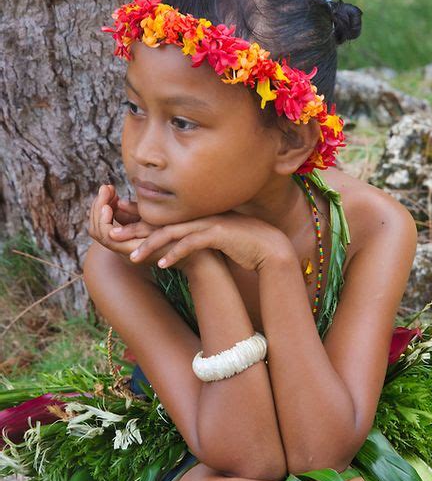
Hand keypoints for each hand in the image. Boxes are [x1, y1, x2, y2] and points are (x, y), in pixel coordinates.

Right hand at [87, 184, 199, 268]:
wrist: (197, 249)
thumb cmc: (182, 233)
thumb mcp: (154, 219)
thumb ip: (136, 213)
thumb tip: (121, 201)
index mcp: (127, 240)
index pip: (101, 225)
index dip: (100, 206)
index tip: (107, 188)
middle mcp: (122, 247)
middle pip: (95, 229)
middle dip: (96, 206)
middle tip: (105, 188)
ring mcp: (125, 249)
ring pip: (98, 232)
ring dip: (98, 212)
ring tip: (106, 195)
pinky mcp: (131, 249)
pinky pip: (108, 236)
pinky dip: (105, 221)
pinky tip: (111, 207)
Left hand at [116, 210, 293, 271]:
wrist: (268, 246)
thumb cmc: (240, 244)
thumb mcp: (213, 238)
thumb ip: (194, 236)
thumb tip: (176, 244)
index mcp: (195, 216)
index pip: (162, 218)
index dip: (139, 222)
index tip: (119, 227)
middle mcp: (198, 216)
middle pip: (161, 222)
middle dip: (135, 229)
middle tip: (113, 236)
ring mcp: (207, 224)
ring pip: (171, 232)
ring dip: (150, 245)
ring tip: (133, 257)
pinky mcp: (217, 235)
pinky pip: (190, 244)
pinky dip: (175, 254)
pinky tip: (162, 264)